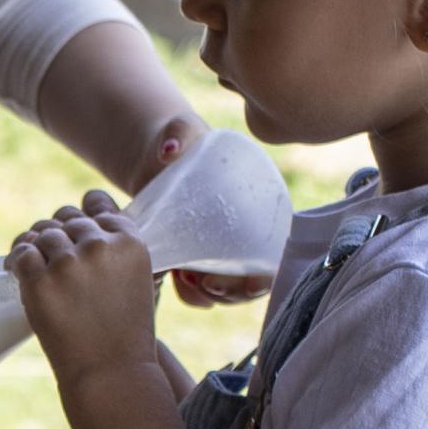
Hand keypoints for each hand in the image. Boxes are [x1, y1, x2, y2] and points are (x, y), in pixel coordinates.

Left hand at [8, 195, 160, 383]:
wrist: (112, 372)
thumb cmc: (125, 333)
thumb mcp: (135, 281)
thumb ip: (115, 250)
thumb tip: (80, 225)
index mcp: (129, 243)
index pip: (97, 206)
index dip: (83, 212)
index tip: (73, 225)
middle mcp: (99, 246)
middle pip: (67, 219)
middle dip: (57, 232)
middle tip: (48, 251)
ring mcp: (68, 263)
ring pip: (43, 233)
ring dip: (34, 243)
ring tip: (30, 259)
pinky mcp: (40, 282)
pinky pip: (21, 253)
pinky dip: (15, 259)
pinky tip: (13, 270)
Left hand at [136, 117, 272, 310]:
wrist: (154, 157)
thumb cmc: (180, 142)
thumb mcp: (183, 132)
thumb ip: (179, 133)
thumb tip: (168, 152)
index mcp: (257, 210)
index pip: (274, 254)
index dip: (266, 276)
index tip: (247, 282)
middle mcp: (243, 237)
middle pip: (250, 281)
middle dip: (232, 293)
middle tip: (205, 282)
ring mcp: (218, 253)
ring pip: (225, 292)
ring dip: (209, 296)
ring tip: (185, 278)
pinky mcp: (193, 262)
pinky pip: (198, 292)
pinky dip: (191, 295)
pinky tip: (174, 279)